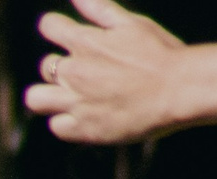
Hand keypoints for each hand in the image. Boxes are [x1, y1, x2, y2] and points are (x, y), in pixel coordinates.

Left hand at [25, 0, 192, 144]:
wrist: (180, 90)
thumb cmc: (161, 54)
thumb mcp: (132, 24)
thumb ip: (100, 9)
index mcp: (86, 42)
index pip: (50, 26)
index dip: (55, 27)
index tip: (63, 32)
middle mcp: (74, 72)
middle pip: (45, 66)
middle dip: (59, 67)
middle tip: (84, 72)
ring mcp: (76, 102)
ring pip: (36, 99)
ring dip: (48, 96)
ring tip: (70, 96)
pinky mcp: (83, 129)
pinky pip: (56, 126)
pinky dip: (66, 121)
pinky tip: (85, 116)